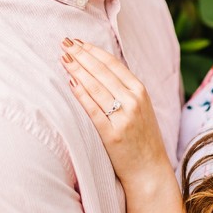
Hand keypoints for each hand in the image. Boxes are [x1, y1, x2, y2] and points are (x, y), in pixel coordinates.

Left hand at [60, 38, 169, 187]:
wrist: (150, 170)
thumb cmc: (142, 139)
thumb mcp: (141, 108)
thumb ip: (125, 89)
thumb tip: (98, 68)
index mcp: (140, 91)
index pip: (113, 64)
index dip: (93, 51)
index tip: (78, 42)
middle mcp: (133, 101)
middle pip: (102, 72)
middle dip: (81, 55)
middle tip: (64, 43)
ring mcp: (123, 118)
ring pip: (96, 87)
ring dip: (77, 70)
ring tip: (63, 58)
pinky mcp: (112, 134)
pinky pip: (92, 110)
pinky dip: (80, 95)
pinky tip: (70, 83)